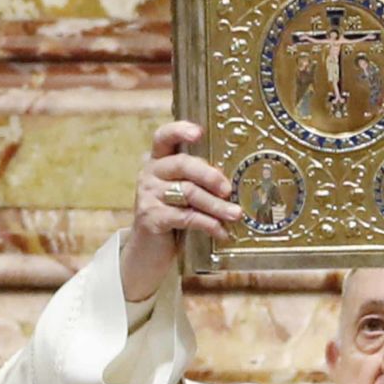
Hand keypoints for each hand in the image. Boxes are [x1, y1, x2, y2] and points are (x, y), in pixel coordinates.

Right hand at [120, 121, 241, 300]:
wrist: (148, 253)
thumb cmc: (173, 218)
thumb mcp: (185, 195)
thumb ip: (200, 182)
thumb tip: (233, 181)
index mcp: (159, 161)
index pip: (164, 137)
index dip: (180, 130)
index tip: (199, 132)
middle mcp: (150, 173)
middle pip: (183, 164)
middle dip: (210, 175)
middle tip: (228, 189)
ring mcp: (148, 195)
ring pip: (188, 193)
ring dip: (216, 205)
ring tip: (235, 214)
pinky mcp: (151, 217)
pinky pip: (186, 217)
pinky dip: (208, 224)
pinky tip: (221, 232)